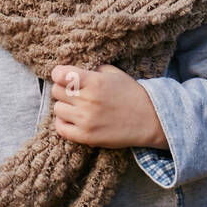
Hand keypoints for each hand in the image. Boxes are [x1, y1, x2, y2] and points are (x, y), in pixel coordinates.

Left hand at [50, 63, 168, 148]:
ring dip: (65, 106)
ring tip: (76, 107)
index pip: (60, 74)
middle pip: (56, 91)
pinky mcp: (87, 137)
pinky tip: (73, 120)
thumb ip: (93, 70)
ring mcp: (86, 120)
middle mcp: (88, 100)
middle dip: (63, 89)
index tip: (63, 76)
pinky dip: (64, 123)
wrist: (150, 120)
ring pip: (57, 109)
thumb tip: (74, 71)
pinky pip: (61, 128)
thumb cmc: (131, 94)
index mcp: (95, 82)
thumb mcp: (114, 74)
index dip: (59, 74)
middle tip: (74, 92)